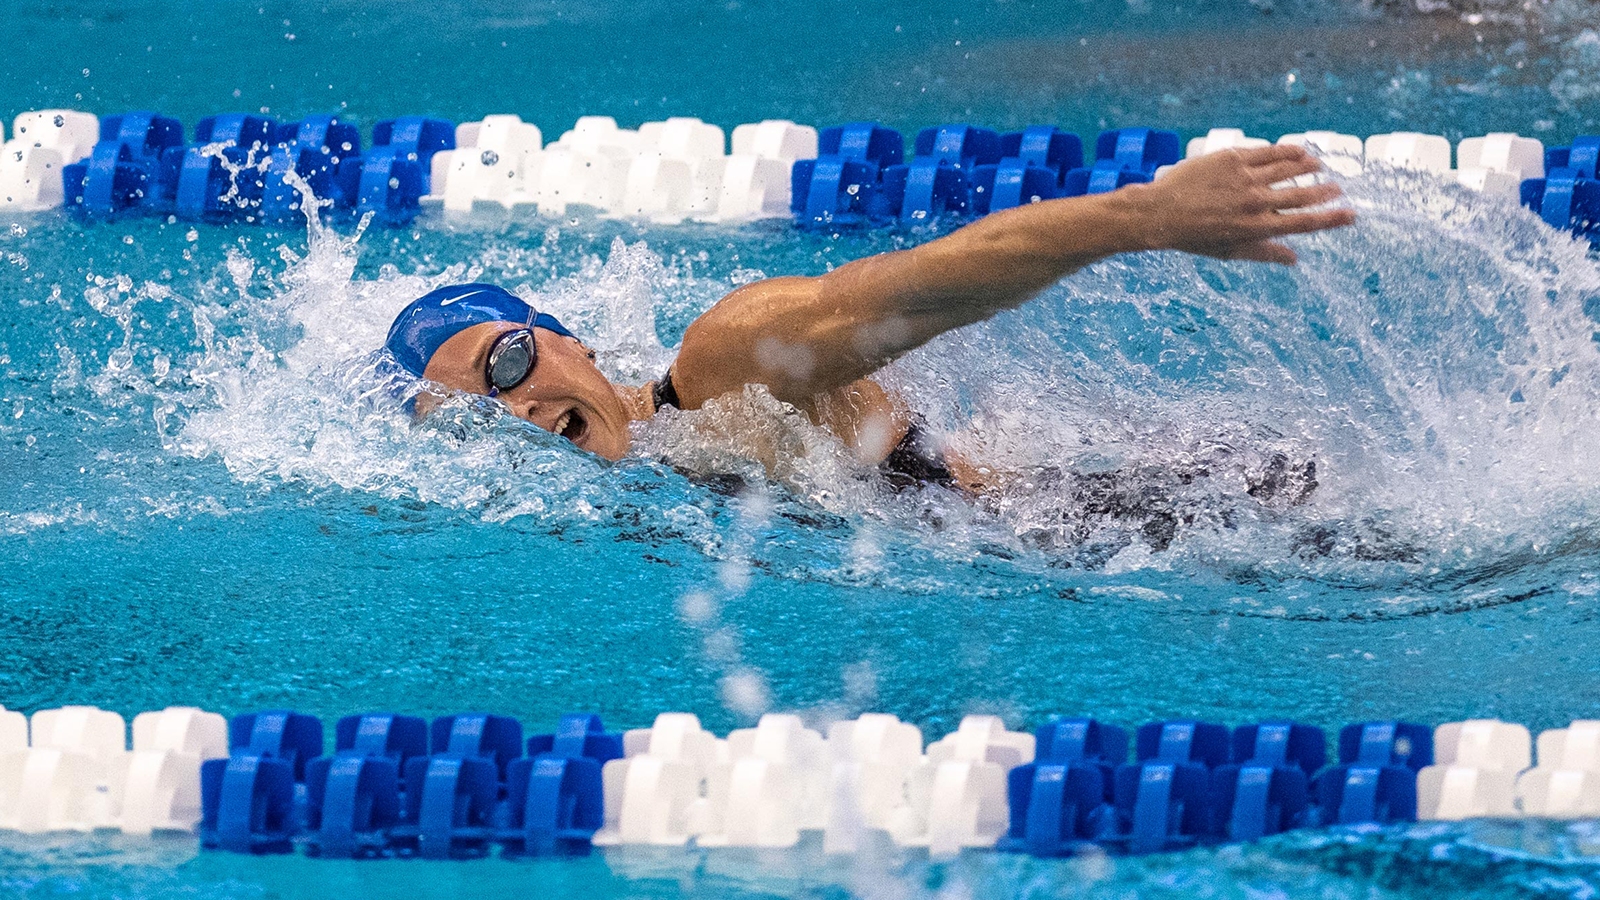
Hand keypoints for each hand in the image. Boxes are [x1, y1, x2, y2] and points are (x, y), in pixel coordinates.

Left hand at [1129, 144, 1355, 265]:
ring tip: (1319, 165)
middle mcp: (1255, 202)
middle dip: (1325, 192)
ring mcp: (1245, 178)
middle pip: (1302, 194)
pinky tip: (1297, 151)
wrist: (1159, 213)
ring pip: (1288, 168)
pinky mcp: (1233, 158)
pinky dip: (1286, 151)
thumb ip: (1264, 253)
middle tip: (1338, 188)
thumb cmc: (1193, 237)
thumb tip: (1294, 259)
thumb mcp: (1229, 252)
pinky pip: (1268, 152)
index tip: (1351, 215)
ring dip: (1307, 166)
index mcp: (1257, 228)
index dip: (1331, 220)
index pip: (1304, 223)